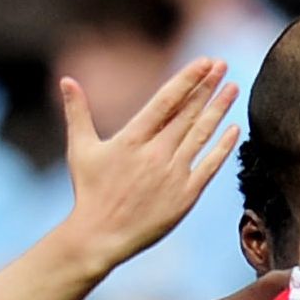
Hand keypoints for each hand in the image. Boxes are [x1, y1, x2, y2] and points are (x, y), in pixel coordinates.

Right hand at [55, 61, 238, 274]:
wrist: (99, 237)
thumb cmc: (89, 192)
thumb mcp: (80, 148)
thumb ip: (77, 112)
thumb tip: (65, 80)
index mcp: (132, 139)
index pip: (167, 100)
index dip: (188, 79)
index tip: (205, 62)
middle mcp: (156, 153)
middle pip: (187, 113)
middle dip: (207, 87)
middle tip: (222, 65)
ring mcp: (173, 175)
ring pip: (201, 135)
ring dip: (219, 109)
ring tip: (233, 88)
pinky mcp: (185, 196)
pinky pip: (209, 166)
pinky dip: (223, 147)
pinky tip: (234, 128)